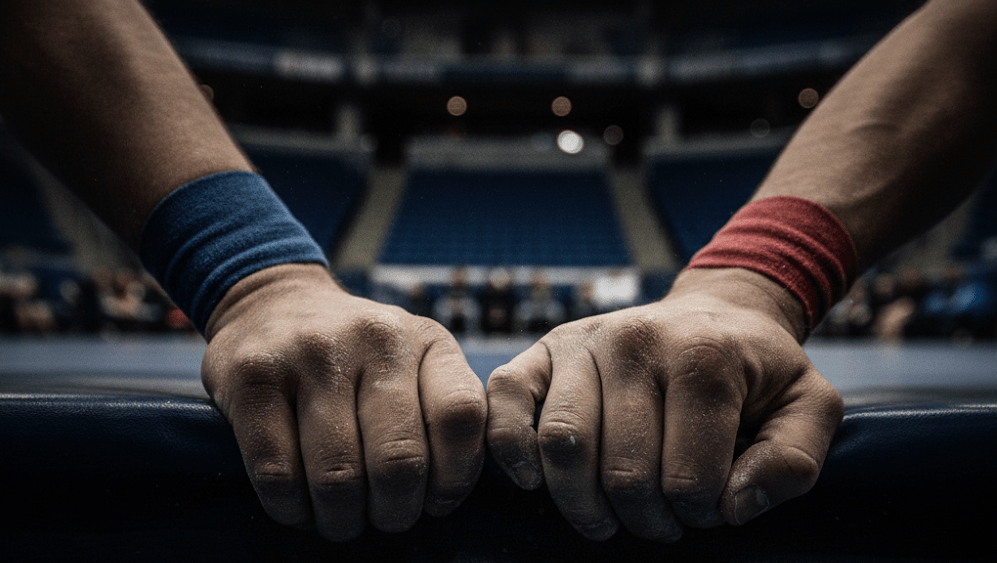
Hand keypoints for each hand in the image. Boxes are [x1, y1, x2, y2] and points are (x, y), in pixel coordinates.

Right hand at [201, 263, 486, 540]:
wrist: (270, 304)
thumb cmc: (356, 357)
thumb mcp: (414, 362)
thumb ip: (442, 412)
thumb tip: (448, 495)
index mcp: (426, 340)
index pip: (460, 416)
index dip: (454, 478)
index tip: (435, 501)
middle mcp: (374, 338)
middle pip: (399, 460)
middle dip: (393, 512)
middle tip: (383, 519)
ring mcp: (309, 353)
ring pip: (338, 475)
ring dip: (342, 519)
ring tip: (341, 519)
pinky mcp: (250, 376)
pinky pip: (277, 472)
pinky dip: (292, 509)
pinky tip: (299, 507)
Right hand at [486, 268, 842, 540]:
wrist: (713, 313)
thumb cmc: (756, 372)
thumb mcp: (807, 407)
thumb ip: (793, 461)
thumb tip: (735, 505)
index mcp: (703, 356)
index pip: (689, 477)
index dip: (701, 514)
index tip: (710, 507)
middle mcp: (635, 341)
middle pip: (623, 472)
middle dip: (645, 519)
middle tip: (663, 520)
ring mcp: (583, 342)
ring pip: (562, 446)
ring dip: (584, 505)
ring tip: (610, 516)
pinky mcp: (545, 349)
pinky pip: (506, 401)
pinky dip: (511, 449)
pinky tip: (534, 481)